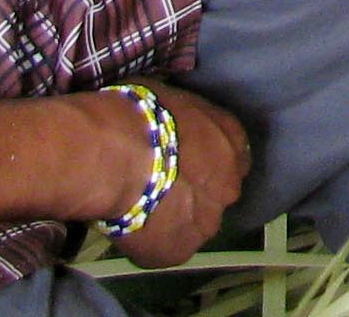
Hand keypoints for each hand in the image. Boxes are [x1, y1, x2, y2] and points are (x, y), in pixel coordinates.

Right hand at [98, 80, 249, 267]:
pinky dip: (149, 243)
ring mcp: (208, 221)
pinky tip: (130, 227)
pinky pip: (165, 250)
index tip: (186, 165)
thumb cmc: (138, 114)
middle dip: (195, 194)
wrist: (116, 155)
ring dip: (174, 220)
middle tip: (162, 188)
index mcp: (231, 139)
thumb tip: (171, 121)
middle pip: (217, 194)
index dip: (208, 163)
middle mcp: (230, 183)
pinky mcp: (179, 252)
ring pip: (193, 225)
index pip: (232, 156)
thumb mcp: (170, 97)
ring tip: (142, 210)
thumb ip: (183, 118)